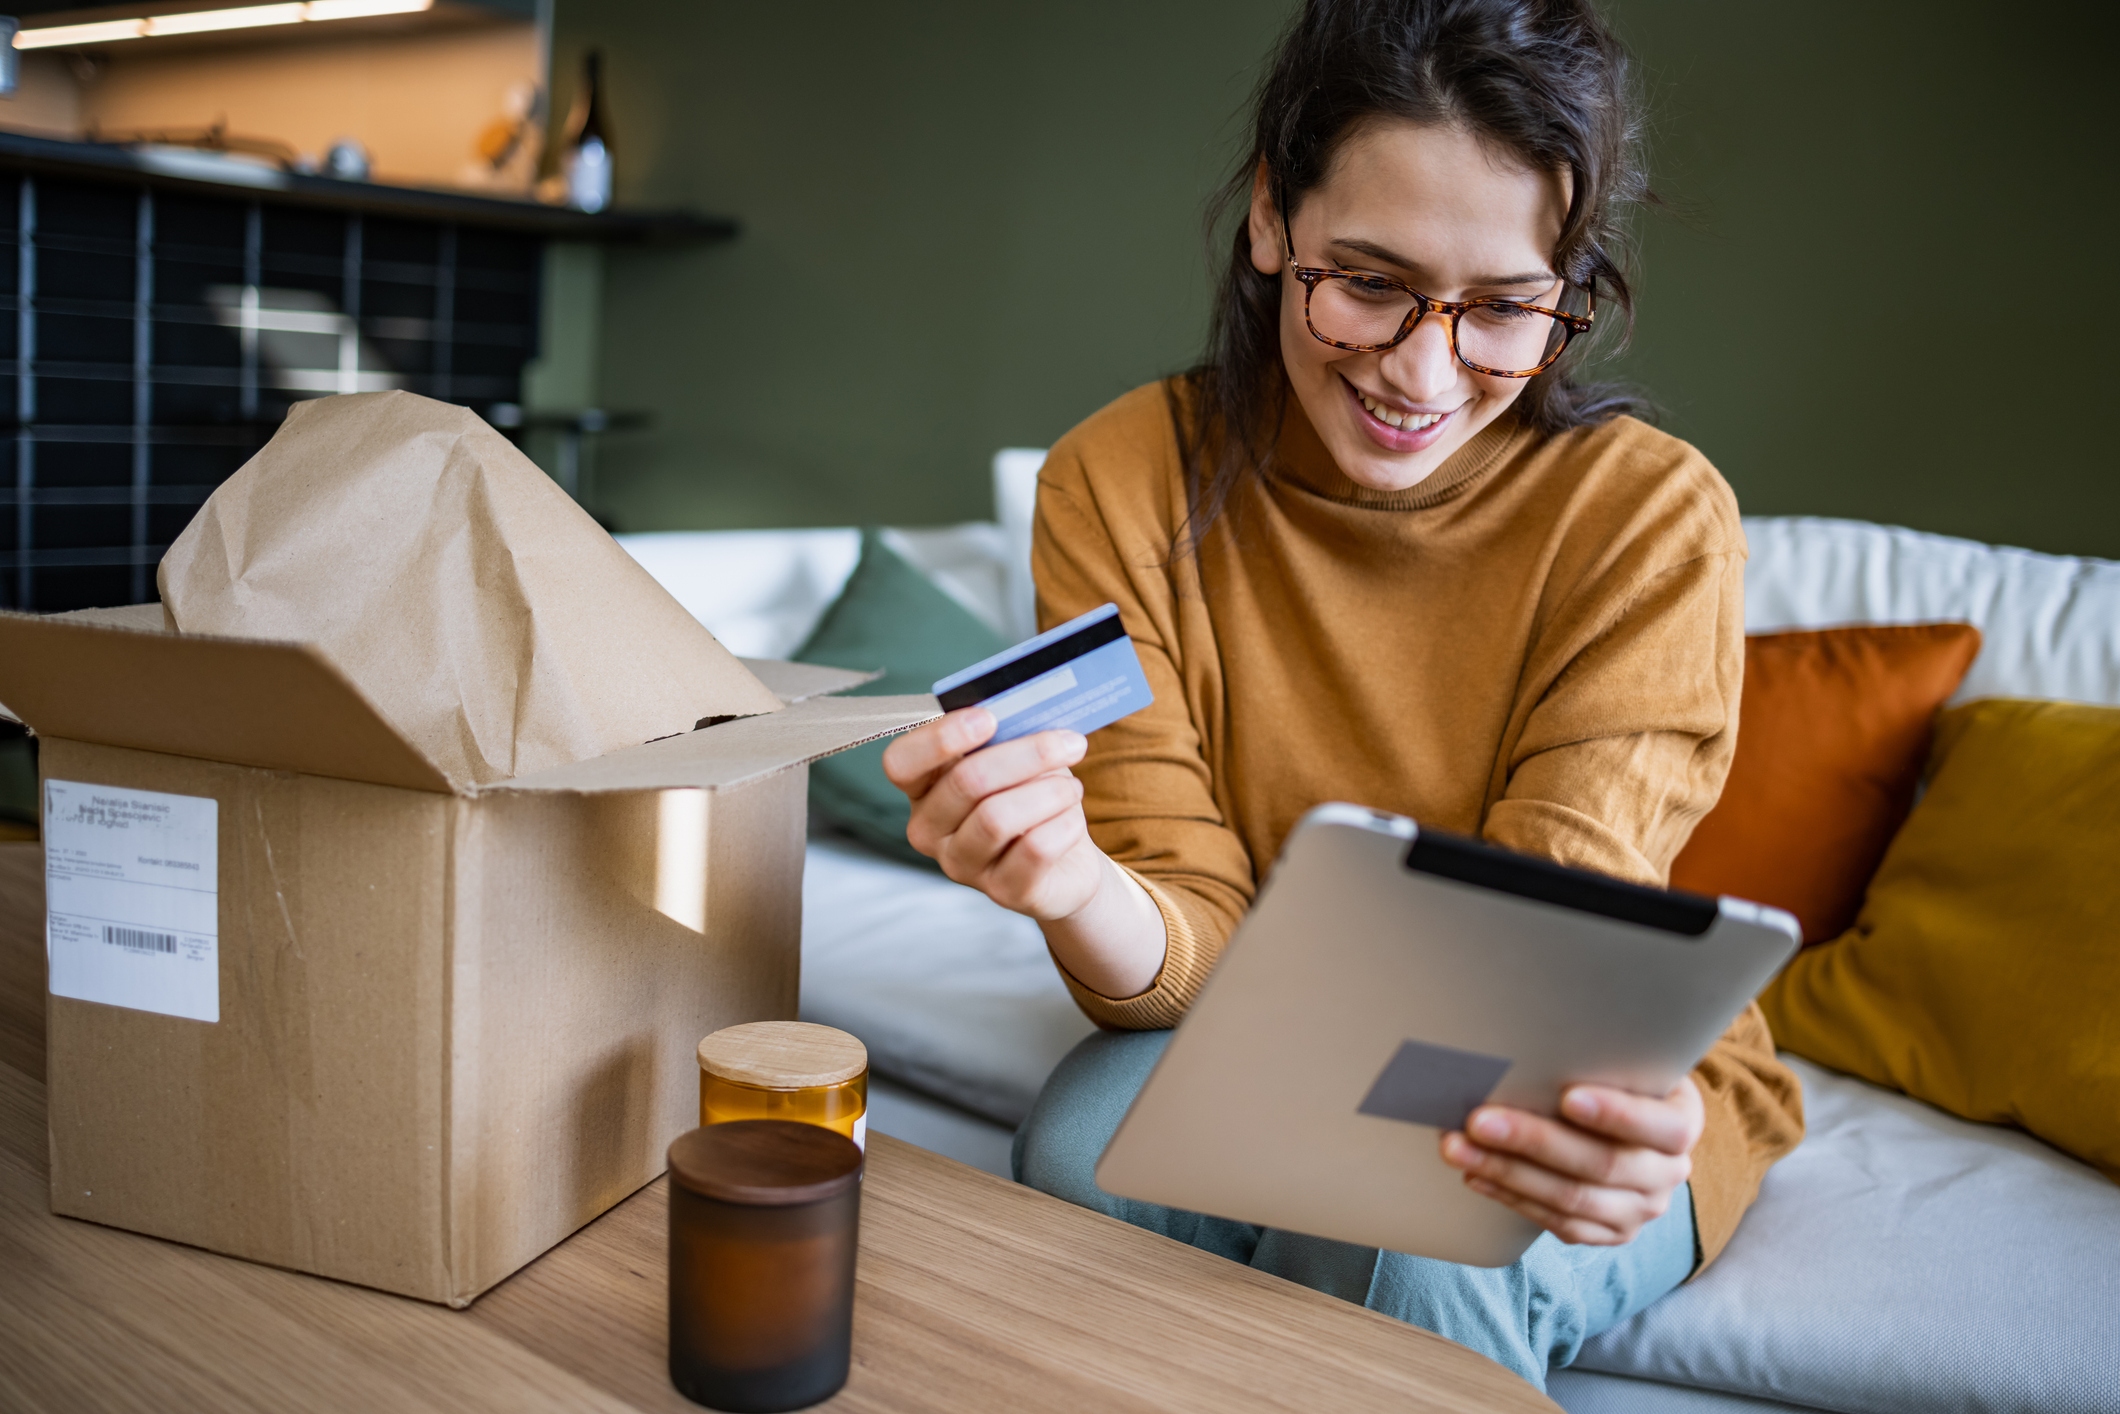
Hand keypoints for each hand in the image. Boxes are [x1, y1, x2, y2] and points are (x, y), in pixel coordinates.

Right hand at [881, 707, 1104, 920]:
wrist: (1066, 859)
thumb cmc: (1031, 796)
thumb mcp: (1016, 757)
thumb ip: (1009, 731)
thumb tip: (1028, 704)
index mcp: (922, 788)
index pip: (901, 763)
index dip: (940, 738)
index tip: (989, 718)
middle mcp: (929, 830)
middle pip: (966, 782)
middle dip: (1027, 754)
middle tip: (1070, 743)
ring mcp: (961, 866)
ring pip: (998, 817)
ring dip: (1049, 792)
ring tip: (1071, 787)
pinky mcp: (1003, 892)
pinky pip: (1034, 849)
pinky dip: (1064, 824)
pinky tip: (1072, 818)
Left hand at [1439, 1077, 1703, 1245]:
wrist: (1626, 1123)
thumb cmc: (1615, 1076)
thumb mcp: (1622, 1059)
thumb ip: (1595, 1055)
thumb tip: (1528, 1039)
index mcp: (1682, 1122)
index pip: (1662, 1126)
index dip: (1617, 1114)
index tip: (1567, 1096)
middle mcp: (1669, 1172)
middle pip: (1602, 1164)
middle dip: (1534, 1141)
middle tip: (1478, 1120)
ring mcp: (1641, 1209)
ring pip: (1572, 1199)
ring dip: (1508, 1172)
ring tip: (1458, 1147)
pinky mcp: (1609, 1232)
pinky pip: (1559, 1224)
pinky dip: (1511, 1197)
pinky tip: (1475, 1174)